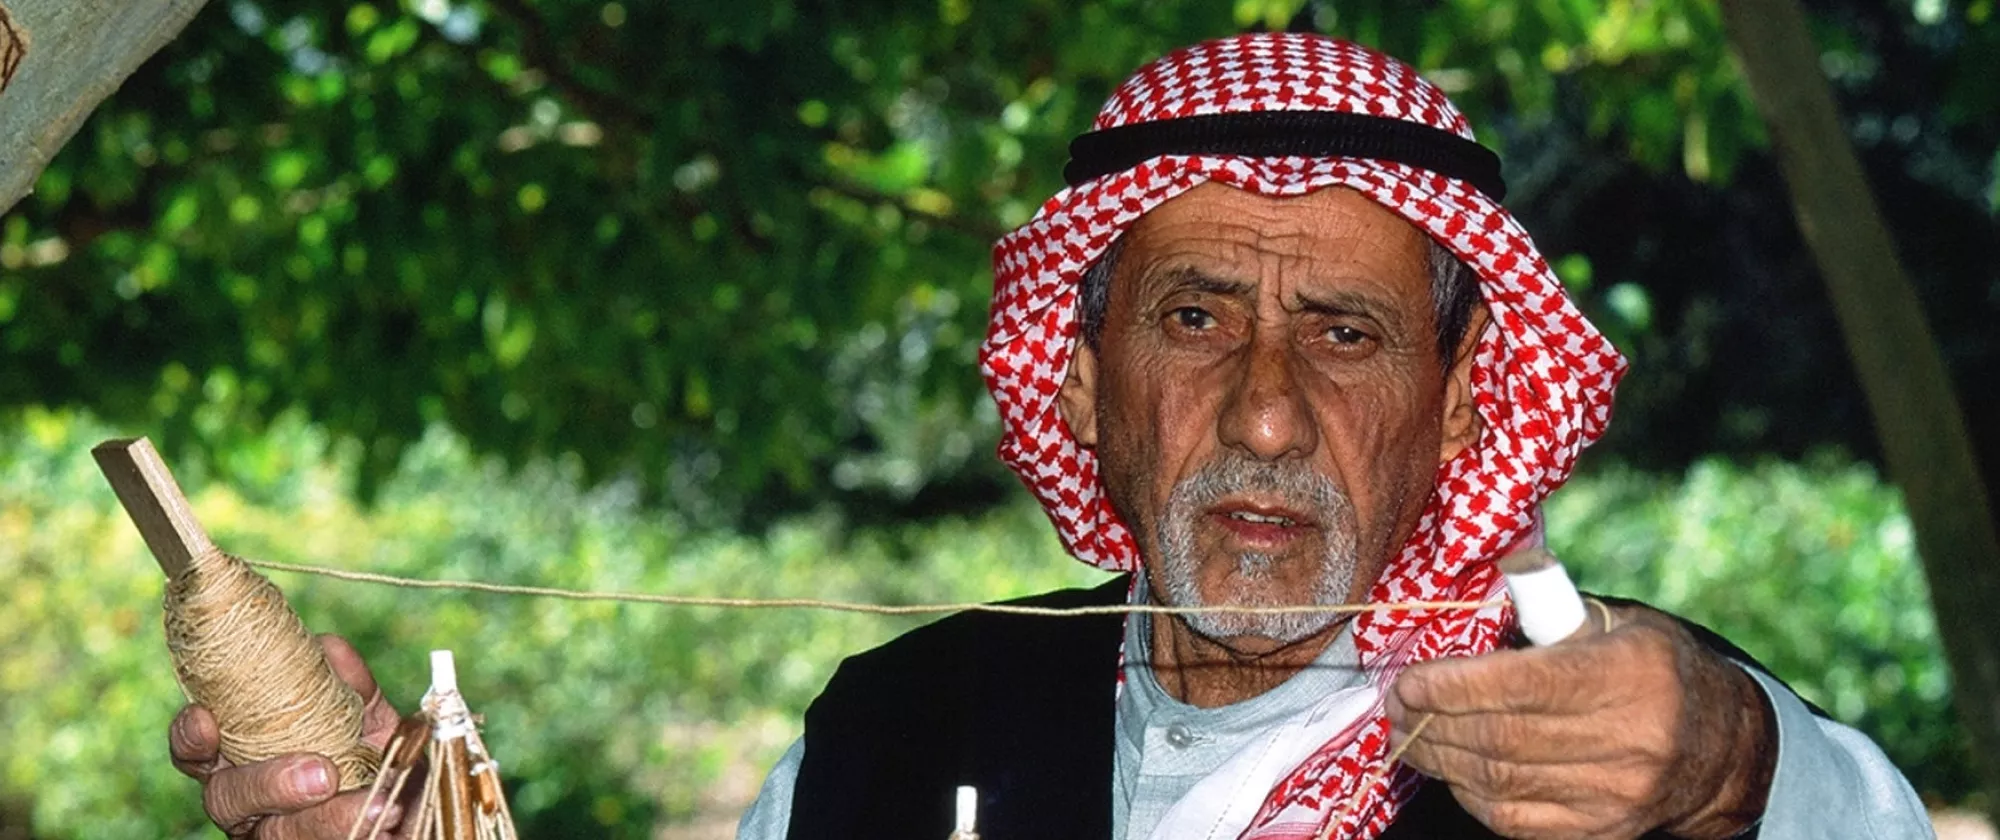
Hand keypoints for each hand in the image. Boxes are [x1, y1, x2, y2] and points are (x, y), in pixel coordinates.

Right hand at [169, 635, 408, 838]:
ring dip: (327, 818)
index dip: (191, 737)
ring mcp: (276, 834)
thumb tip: (328, 648)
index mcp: (246, 759)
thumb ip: (350, 689)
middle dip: (269, 784)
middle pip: (225, 799)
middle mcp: (250, 803)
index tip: (205, 718)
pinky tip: (387, 813)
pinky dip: (355, 828)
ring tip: (378, 804)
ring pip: (278, 834)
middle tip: (323, 774)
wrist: (420, 804)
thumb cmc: (382, 759)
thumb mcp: (370, 719)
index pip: (198, 752)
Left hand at [1386, 604, 1775, 839]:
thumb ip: (1546, 612)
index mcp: (1630, 673)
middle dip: (1434, 722)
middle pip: (1502, 738)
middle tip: (1397, 706)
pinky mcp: (1602, 831)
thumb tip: (1468, 602)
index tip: (1411, 680)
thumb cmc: (1652, 669)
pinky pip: (1515, 819)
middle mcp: (1629, 739)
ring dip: (1440, 758)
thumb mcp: (1616, 623)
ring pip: (1500, 781)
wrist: (1719, 748)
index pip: (1523, 684)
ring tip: (1409, 735)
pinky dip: (1470, 794)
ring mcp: (1616, 794)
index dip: (1453, 685)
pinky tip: (1450, 769)